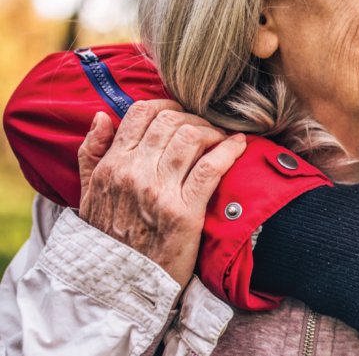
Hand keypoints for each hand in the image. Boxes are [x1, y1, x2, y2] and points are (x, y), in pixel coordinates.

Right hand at [78, 100, 246, 289]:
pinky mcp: (185, 210)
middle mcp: (133, 173)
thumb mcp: (87, 195)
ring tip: (220, 138)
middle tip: (205, 128)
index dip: (167, 105)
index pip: (141, 113)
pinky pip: (212, 166)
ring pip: (192, 136)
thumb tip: (103, 116)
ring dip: (212, 131)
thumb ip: (91, 153)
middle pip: (171, 120)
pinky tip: (239, 144)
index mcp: (111, 166)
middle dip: (194, 117)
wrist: (120, 285)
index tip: (182, 114)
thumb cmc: (108, 238)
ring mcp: (159, 191)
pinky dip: (230, 149)